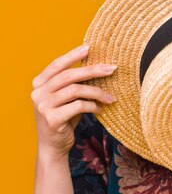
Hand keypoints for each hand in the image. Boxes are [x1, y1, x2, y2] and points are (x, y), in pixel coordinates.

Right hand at [31, 44, 116, 158]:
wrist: (53, 146)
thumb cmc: (63, 118)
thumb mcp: (66, 98)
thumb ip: (73, 84)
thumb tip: (98, 67)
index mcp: (39, 83)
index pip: (57, 64)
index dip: (73, 55)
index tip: (89, 47)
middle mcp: (38, 92)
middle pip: (69, 75)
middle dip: (93, 70)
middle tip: (111, 68)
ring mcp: (43, 106)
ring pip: (76, 90)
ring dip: (97, 92)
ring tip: (110, 97)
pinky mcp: (52, 119)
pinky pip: (78, 106)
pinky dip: (92, 106)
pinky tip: (99, 109)